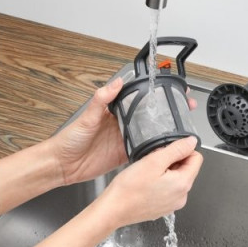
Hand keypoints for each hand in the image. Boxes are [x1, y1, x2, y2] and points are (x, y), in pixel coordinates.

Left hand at [50, 77, 199, 185]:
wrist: (63, 164)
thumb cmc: (69, 139)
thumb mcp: (87, 117)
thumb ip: (101, 100)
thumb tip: (115, 82)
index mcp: (115, 112)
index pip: (139, 99)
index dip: (155, 94)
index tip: (170, 89)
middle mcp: (122, 124)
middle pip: (149, 115)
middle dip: (167, 111)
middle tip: (185, 106)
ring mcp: (124, 140)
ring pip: (150, 133)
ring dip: (164, 130)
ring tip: (181, 127)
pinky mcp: (124, 155)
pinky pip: (144, 151)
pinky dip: (155, 150)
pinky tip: (166, 148)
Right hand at [99, 136, 203, 226]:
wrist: (114, 210)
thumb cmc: (130, 188)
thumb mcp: (154, 161)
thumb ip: (176, 149)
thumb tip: (192, 142)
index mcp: (183, 184)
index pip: (196, 158)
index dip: (182, 150)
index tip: (166, 152)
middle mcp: (182, 196)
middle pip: (186, 169)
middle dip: (172, 161)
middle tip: (153, 162)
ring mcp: (173, 204)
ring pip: (176, 179)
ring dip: (165, 171)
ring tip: (148, 174)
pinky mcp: (163, 208)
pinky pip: (168, 189)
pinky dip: (160, 183)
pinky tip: (146, 184)